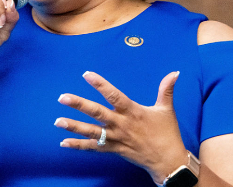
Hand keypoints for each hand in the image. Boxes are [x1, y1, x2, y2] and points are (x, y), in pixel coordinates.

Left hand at [57, 70, 189, 184]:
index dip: (100, 84)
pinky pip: (94, 148)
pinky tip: (65, 142)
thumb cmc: (167, 133)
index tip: (86, 75)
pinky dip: (79, 145)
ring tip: (58, 121)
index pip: (113, 95)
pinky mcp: (114, 150)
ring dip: (74, 126)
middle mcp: (121, 124)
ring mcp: (116, 138)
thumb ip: (167, 89)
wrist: (167, 160)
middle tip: (62, 98)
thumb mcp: (166, 109)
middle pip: (97, 113)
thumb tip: (175, 72)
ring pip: (91, 132)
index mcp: (132, 111)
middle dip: (79, 105)